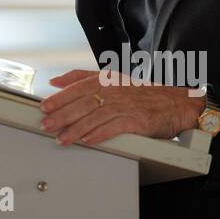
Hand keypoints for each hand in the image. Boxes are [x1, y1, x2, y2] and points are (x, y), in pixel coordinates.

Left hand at [38, 68, 205, 146]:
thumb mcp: (111, 79)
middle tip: (46, 124)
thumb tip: (56, 81)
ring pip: (95, 117)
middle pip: (83, 102)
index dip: (60, 97)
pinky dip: (99, 135)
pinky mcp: (136, 121)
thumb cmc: (141, 93)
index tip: (45, 106)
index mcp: (106, 79)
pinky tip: (87, 141)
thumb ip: (82, 77)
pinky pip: (114, 128)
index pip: (78, 86)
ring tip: (61, 138)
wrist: (174, 103)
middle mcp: (114, 90)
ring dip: (75, 129)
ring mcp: (125, 105)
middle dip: (62, 115)